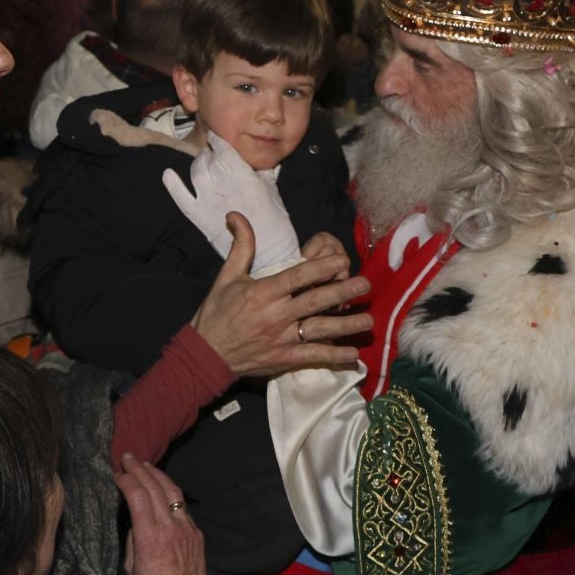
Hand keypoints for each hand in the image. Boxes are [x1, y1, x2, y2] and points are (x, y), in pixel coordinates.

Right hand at [115, 456, 206, 574]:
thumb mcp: (131, 565)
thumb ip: (133, 538)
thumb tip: (136, 520)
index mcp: (149, 535)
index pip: (137, 495)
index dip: (126, 480)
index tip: (117, 474)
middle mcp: (169, 526)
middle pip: (154, 487)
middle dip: (139, 468)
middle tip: (128, 457)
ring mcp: (185, 527)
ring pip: (172, 491)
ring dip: (157, 474)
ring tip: (146, 465)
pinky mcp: (196, 532)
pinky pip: (182, 507)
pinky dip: (170, 493)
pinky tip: (163, 490)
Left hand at [162, 133, 301, 271]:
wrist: (269, 255)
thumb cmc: (276, 225)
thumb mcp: (273, 193)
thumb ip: (262, 175)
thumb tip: (256, 164)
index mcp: (245, 178)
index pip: (225, 150)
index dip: (219, 140)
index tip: (217, 137)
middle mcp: (224, 186)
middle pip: (209, 158)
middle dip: (210, 152)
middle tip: (214, 153)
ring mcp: (209, 201)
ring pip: (196, 171)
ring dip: (198, 162)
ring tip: (203, 161)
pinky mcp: (199, 217)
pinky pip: (180, 197)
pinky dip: (172, 185)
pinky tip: (168, 174)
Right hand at [191, 215, 369, 376]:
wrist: (205, 354)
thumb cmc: (216, 313)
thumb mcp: (226, 277)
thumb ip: (241, 246)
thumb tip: (237, 215)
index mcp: (263, 292)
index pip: (297, 277)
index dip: (321, 268)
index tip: (342, 261)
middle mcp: (276, 315)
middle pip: (315, 301)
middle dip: (343, 292)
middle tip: (366, 285)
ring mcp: (281, 339)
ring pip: (319, 329)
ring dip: (346, 325)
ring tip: (368, 320)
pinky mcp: (284, 359)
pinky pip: (313, 356)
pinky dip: (333, 356)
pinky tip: (353, 355)